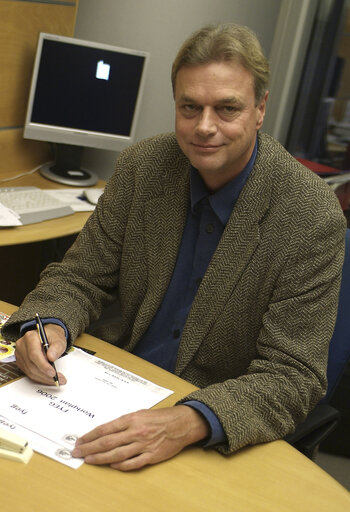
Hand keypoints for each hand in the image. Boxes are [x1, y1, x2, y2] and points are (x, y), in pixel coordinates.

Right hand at [15, 323, 66, 384]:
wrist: (48, 337)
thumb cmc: (52, 337)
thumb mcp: (58, 340)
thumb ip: (56, 347)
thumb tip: (51, 357)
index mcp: (30, 337)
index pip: (34, 354)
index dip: (43, 365)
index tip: (52, 372)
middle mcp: (22, 345)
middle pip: (31, 364)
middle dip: (45, 374)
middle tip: (57, 379)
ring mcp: (20, 354)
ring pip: (30, 371)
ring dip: (43, 378)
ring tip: (55, 380)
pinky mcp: (21, 362)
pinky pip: (29, 373)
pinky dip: (39, 377)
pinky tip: (48, 378)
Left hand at [71, 405, 209, 470]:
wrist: (181, 423)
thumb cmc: (160, 417)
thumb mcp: (140, 413)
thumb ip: (124, 422)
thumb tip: (106, 431)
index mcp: (131, 419)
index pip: (105, 429)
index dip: (90, 436)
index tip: (80, 440)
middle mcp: (135, 432)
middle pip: (107, 442)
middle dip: (89, 448)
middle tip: (77, 452)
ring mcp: (143, 445)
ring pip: (117, 454)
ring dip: (100, 458)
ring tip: (89, 460)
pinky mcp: (151, 456)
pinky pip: (133, 463)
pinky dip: (121, 466)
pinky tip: (112, 466)